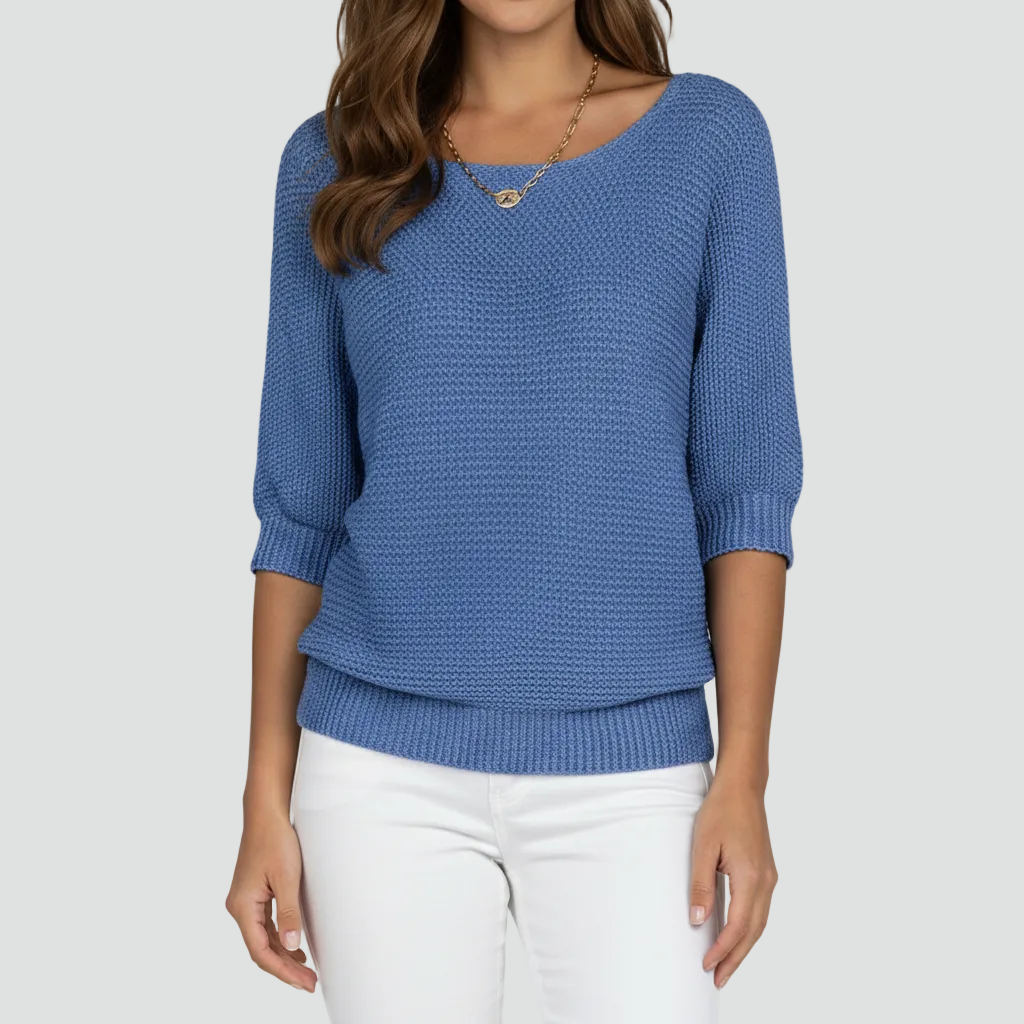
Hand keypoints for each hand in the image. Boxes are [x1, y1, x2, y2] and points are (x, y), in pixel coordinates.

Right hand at [225, 809, 316, 992]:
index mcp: (242, 906)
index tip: (304, 982)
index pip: (260, 951)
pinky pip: (264, 926)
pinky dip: (279, 939)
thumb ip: (288, 914)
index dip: (282, 970)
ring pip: (262, 939)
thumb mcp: (287, 878)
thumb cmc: (276, 840)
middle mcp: (239, 907)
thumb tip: (291, 947)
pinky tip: (294, 947)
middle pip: (261, 948)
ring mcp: (245, 901)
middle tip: (310, 983)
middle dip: (285, 968)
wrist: (266, 814)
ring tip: (305, 972)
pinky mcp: (253, 894)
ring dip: (283, 955)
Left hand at [689, 774, 777, 987]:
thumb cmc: (721, 811)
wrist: (743, 787)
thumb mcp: (703, 846)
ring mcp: (770, 877)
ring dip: (743, 946)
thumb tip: (698, 920)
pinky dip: (749, 929)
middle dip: (736, 958)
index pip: (738, 926)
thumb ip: (701, 885)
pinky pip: (760, 909)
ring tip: (726, 965)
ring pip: (759, 923)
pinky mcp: (766, 872)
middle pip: (753, 932)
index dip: (723, 950)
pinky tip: (736, 934)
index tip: (706, 965)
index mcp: (751, 877)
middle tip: (718, 979)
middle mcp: (766, 881)